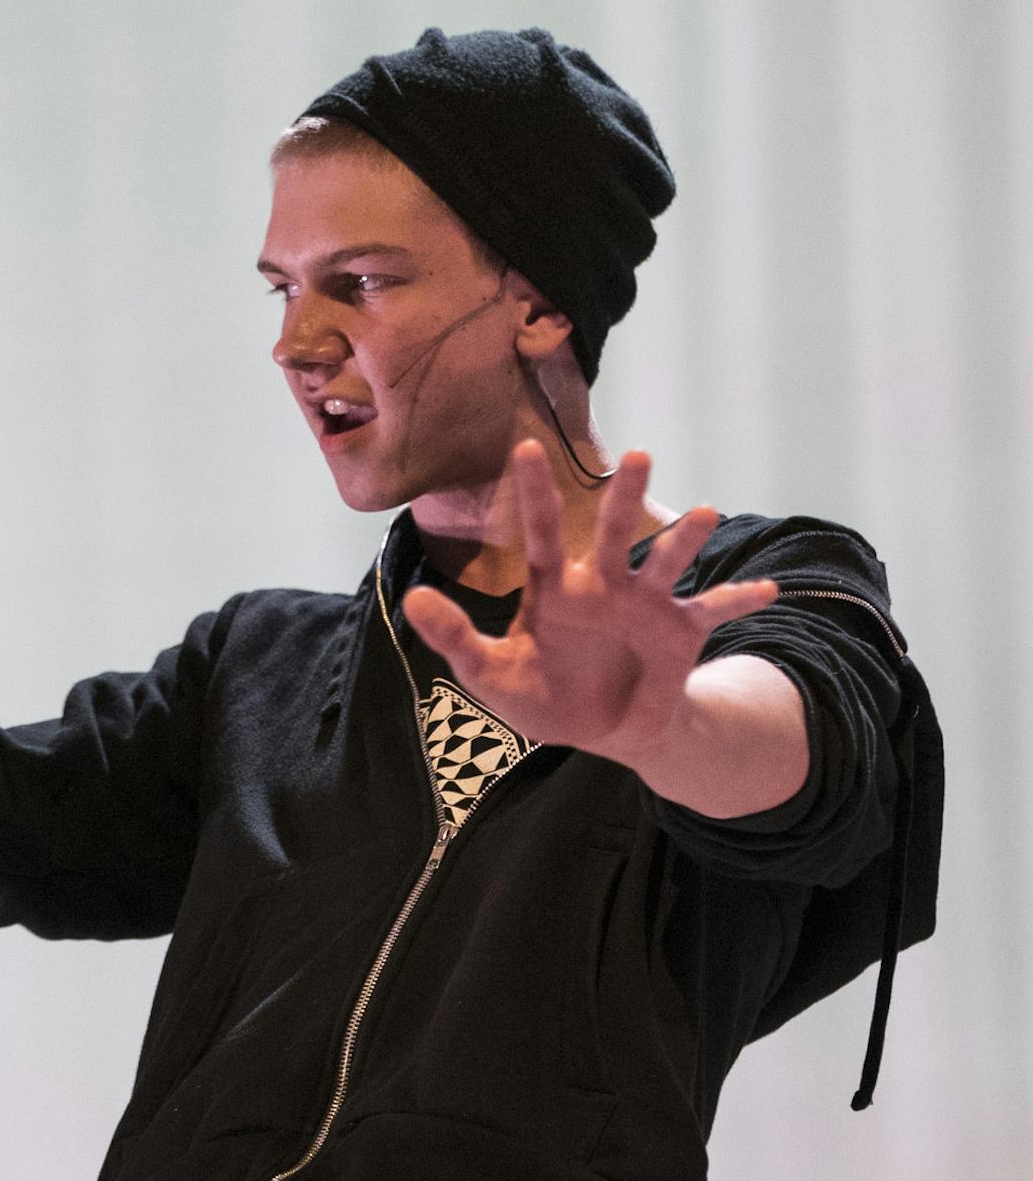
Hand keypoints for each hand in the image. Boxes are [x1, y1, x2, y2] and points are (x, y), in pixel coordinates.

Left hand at [399, 441, 777, 763]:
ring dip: (685, 539)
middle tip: (637, 455)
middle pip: (611, 534)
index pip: (539, 535)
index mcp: (554, 590)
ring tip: (704, 513)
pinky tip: (769, 590)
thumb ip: (454, 637)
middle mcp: (603, 585)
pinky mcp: (680, 632)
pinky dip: (739, 599)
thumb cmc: (542, 694)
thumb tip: (410, 600)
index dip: (533, 495)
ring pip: (666, 563)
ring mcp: (645, 604)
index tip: (528, 448)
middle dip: (624, 497)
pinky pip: (712, 610)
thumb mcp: (490, 673)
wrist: (602, 732)